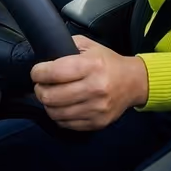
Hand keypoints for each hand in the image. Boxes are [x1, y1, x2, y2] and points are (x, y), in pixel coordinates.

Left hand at [31, 35, 148, 130]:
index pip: (54, 72)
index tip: (37, 71)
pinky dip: (59, 116)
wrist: (133, 82)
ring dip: (48, 104)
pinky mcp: (97, 122)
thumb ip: (67, 46)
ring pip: (55, 113)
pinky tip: (62, 106)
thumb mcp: (90, 46)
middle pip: (51, 96)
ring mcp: (96, 108)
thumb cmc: (108, 63)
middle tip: (41, 85)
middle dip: (40, 89)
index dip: (38, 72)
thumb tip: (45, 56)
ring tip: (51, 96)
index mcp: (92, 65)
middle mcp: (95, 88)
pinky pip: (66, 124)